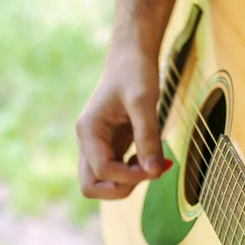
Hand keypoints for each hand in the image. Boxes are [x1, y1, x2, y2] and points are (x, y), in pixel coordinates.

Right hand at [76, 47, 166, 198]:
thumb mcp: (144, 101)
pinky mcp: (110, 147)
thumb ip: (147, 137)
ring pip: (104, 183)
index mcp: (88, 130)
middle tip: (148, 169)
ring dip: (130, 181)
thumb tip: (154, 172)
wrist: (131, 57)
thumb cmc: (135, 73)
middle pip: (91, 187)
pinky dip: (135, 173)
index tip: (156, 166)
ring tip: (154, 161)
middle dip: (122, 187)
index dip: (130, 176)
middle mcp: (87, 143)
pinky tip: (152, 157)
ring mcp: (97, 147)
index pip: (102, 171)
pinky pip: (117, 173)